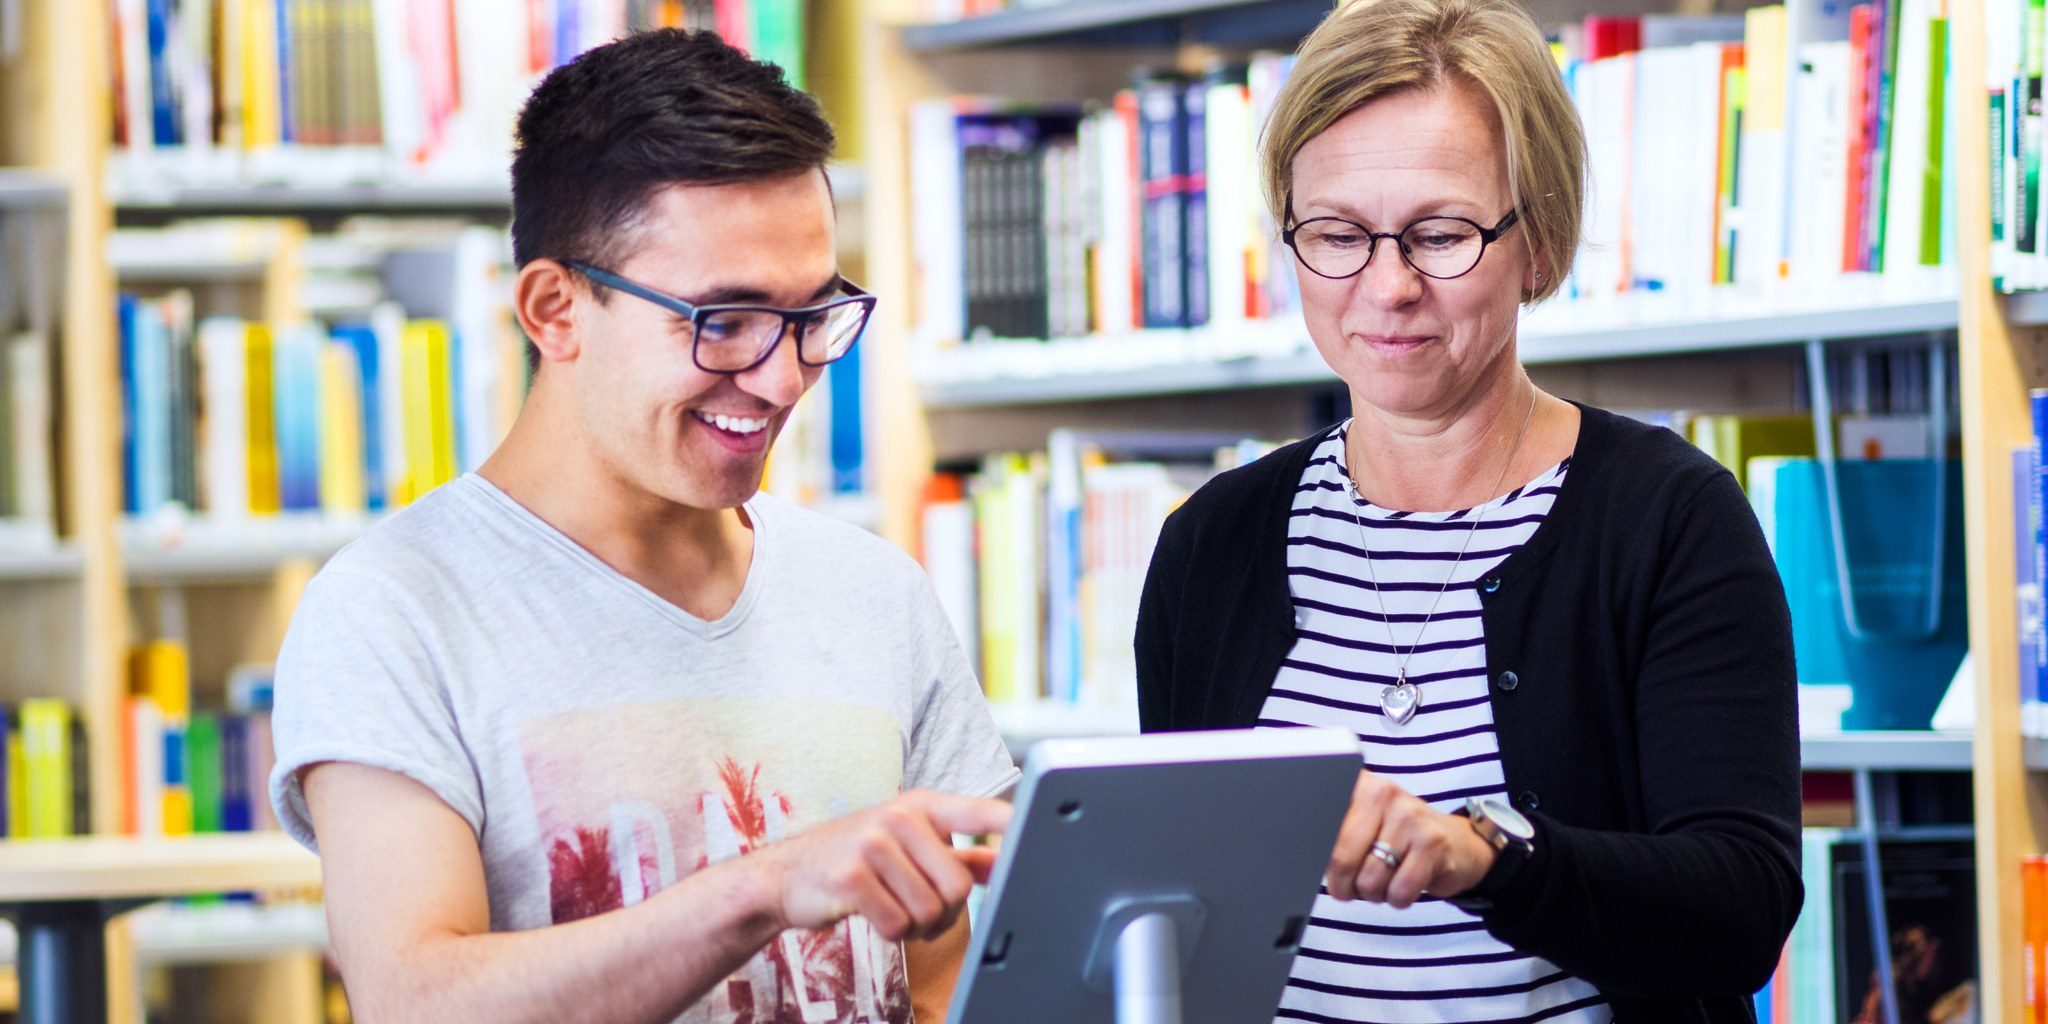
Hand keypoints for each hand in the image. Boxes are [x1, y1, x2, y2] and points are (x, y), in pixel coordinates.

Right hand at [754, 790, 1009, 941]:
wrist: (784, 876)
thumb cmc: (856, 861)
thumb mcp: (907, 846)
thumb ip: (959, 855)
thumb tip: (1009, 861)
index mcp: (922, 806)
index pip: (978, 811)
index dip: (1009, 824)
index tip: (1038, 832)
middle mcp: (900, 816)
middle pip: (959, 885)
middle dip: (945, 911)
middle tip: (919, 908)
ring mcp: (874, 843)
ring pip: (930, 909)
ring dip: (915, 925)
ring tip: (891, 907)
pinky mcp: (852, 876)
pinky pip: (898, 923)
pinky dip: (890, 931)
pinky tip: (871, 914)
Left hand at [1325, 770, 1495, 908]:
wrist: (1456, 843)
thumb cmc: (1397, 838)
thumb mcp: (1362, 824)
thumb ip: (1333, 835)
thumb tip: (1300, 859)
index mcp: (1358, 786)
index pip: (1320, 826)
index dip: (1316, 858)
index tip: (1320, 868)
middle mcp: (1382, 793)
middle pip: (1340, 858)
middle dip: (1342, 886)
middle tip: (1349, 888)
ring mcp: (1409, 816)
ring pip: (1370, 880)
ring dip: (1372, 894)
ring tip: (1382, 881)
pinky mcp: (1432, 843)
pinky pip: (1399, 891)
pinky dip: (1397, 899)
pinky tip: (1403, 885)